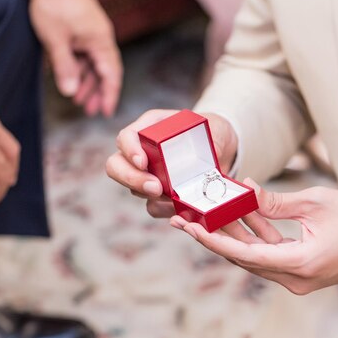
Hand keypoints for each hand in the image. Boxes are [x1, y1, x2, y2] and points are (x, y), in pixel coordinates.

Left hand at [28, 0, 121, 116]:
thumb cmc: (53, 4)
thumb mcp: (55, 40)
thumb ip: (64, 68)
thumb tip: (70, 93)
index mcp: (100, 42)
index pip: (111, 75)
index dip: (110, 95)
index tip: (107, 113)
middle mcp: (101, 39)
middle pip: (104, 71)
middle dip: (97, 93)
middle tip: (89, 111)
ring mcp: (92, 33)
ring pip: (93, 64)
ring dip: (86, 82)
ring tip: (77, 100)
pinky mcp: (83, 29)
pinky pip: (85, 54)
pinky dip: (79, 68)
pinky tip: (69, 78)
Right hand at [106, 110, 238, 217]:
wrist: (221, 150)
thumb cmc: (212, 132)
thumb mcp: (214, 127)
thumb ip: (211, 139)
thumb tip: (212, 155)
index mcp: (149, 128)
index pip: (126, 137)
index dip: (129, 150)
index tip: (143, 162)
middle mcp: (142, 151)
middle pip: (116, 166)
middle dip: (132, 179)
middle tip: (155, 188)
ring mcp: (148, 174)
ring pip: (132, 189)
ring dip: (149, 196)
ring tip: (172, 198)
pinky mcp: (159, 195)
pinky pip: (152, 207)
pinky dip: (164, 209)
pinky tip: (179, 208)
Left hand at [170, 180, 337, 294]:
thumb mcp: (316, 203)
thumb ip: (276, 202)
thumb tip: (245, 192)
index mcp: (299, 263)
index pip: (244, 254)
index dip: (213, 240)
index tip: (190, 228)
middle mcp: (294, 279)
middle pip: (243, 258)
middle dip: (215, 237)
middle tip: (188, 219)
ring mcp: (297, 279)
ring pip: (254, 257)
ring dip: (235, 235)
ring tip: (209, 213)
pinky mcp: (300, 273)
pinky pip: (269, 257)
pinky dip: (256, 238)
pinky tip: (243, 216)